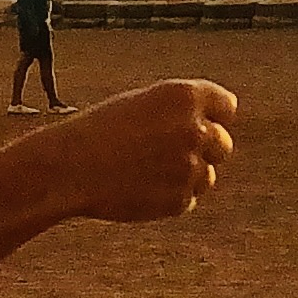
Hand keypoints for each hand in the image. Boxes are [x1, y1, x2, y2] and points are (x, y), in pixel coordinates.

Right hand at [31, 78, 237, 222]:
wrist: (70, 168)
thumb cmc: (100, 130)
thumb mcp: (142, 104)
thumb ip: (181, 113)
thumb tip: (215, 127)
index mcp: (184, 97)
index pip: (227, 106)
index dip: (212, 116)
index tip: (198, 124)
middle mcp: (194, 129)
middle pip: (223, 144)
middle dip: (203, 149)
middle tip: (166, 152)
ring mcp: (190, 167)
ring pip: (207, 176)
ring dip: (186, 176)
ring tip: (146, 171)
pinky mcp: (180, 200)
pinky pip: (188, 199)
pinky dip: (170, 196)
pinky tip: (140, 187)